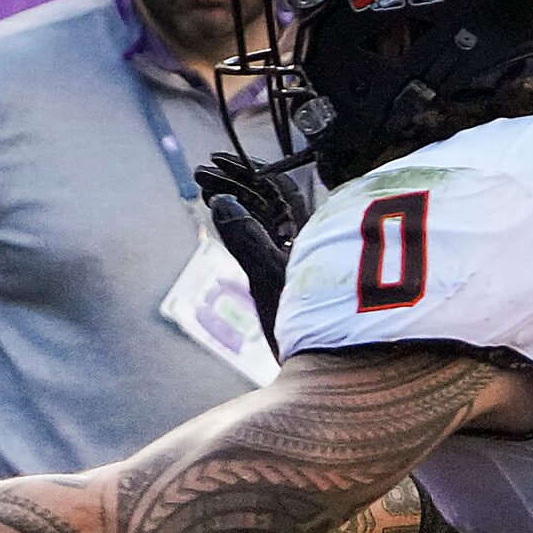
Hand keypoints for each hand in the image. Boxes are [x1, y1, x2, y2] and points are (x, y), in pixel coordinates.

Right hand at [196, 155, 306, 354]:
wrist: (332, 369)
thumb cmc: (308, 326)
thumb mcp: (268, 278)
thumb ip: (244, 239)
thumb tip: (220, 201)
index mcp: (312, 230)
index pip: (277, 187)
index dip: (245, 171)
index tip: (216, 162)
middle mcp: (309, 238)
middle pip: (270, 199)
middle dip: (234, 183)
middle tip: (200, 174)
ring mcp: (299, 257)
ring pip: (267, 218)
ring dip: (235, 202)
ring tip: (204, 192)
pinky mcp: (291, 277)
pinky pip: (266, 239)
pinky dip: (242, 225)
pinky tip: (223, 220)